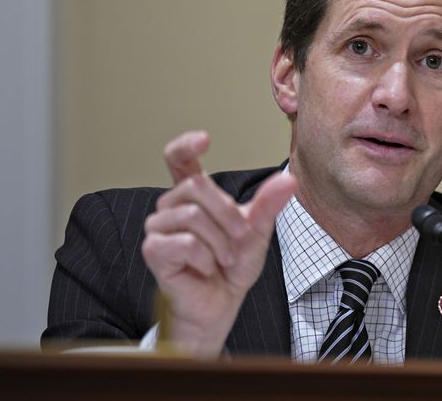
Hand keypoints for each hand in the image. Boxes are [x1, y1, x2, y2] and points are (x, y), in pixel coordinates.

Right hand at [141, 131, 295, 356]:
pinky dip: (205, 257)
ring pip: (192, 215)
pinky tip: (207, 267)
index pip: (178, 159)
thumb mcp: (257, 230)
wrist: (222, 302)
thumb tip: (288, 179)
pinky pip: (183, 242)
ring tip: (224, 258)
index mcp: (193, 194)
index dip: (186, 145)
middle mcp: (171, 205)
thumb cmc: (233, 265)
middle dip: (228, 214)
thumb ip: (268, 204)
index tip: (204, 139)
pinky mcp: (153, 250)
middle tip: (241, 239)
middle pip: (196, 186)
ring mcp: (158, 227)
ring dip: (219, 242)